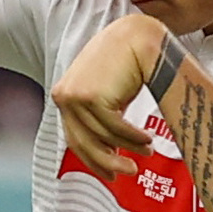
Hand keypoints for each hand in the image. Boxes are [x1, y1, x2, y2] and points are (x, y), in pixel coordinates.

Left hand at [50, 13, 169, 178]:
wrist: (137, 37)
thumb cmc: (125, 61)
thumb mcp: (106, 91)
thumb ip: (100, 116)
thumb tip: (108, 150)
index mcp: (65, 96)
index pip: (76, 139)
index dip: (94, 160)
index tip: (110, 174)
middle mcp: (65, 96)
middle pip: (86, 144)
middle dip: (109, 163)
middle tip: (129, 172)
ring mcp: (76, 97)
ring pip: (104, 138)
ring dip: (129, 148)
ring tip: (147, 150)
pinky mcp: (92, 97)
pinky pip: (115, 129)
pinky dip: (133, 138)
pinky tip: (147, 140)